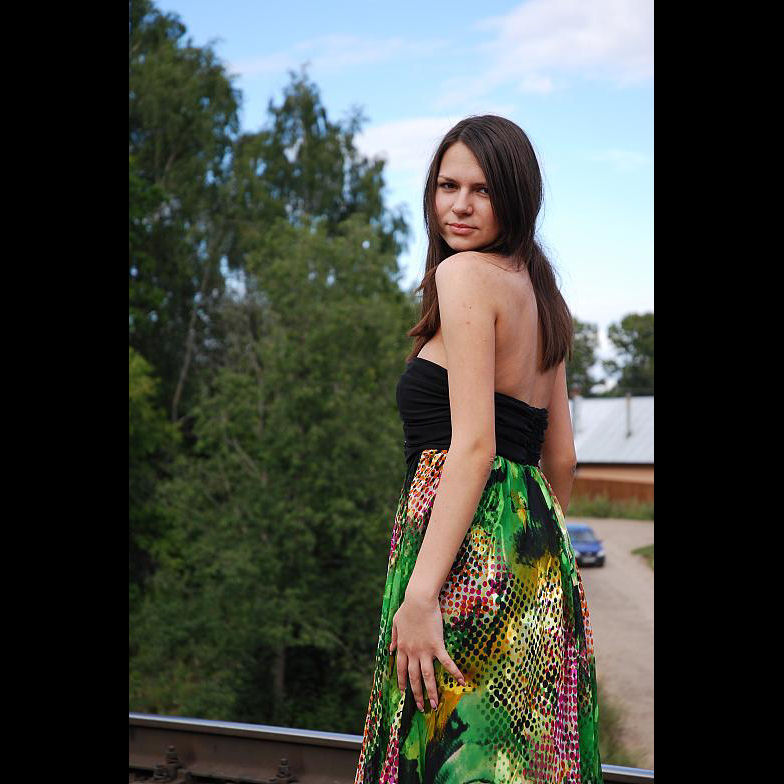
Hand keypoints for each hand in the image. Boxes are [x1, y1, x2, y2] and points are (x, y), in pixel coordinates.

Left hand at [389, 590, 465, 711]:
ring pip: (427, 676)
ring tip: (435, 704)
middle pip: (414, 678)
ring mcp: (425, 650)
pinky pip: (446, 662)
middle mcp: (412, 653)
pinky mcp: (437, 645)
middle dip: (417, 694)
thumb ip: (393, 638)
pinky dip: (454, 672)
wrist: (419, 600)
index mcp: (402, 647)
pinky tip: (461, 681)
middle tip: (421, 707)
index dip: (402, 682)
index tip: (403, 692)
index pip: (400, 670)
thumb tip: (390, 650)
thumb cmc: (407, 609)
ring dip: (431, 692)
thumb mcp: (395, 623)